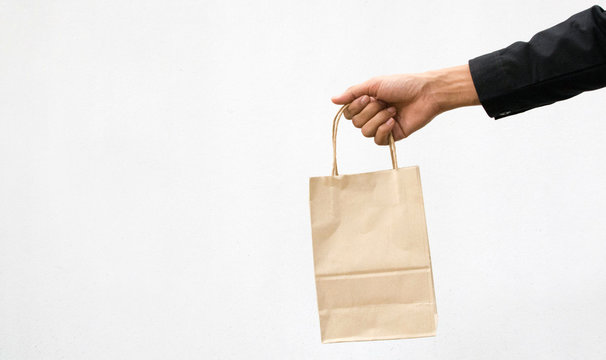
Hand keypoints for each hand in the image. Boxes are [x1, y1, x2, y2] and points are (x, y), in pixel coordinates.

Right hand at [331, 64, 479, 144]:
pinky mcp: (392, 136)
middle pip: (356, 123)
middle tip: (384, 102)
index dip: (355, 107)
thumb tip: (333, 99)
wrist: (426, 93)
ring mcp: (382, 126)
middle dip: (370, 112)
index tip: (368, 97)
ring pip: (365, 132)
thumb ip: (353, 93)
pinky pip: (378, 141)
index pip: (348, 113)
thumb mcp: (374, 84)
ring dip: (378, 119)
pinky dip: (383, 130)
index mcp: (367, 102)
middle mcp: (372, 114)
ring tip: (392, 110)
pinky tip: (393, 121)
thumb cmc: (403, 85)